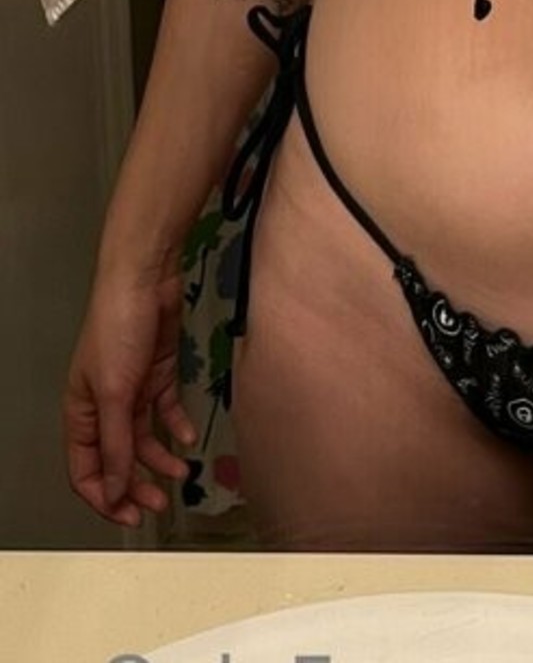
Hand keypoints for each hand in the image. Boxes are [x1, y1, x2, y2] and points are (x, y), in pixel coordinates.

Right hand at [63, 258, 196, 527]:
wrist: (146, 279)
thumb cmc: (118, 328)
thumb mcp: (114, 394)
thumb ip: (116, 444)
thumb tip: (116, 490)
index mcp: (80, 412)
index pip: (85, 469)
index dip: (104, 497)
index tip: (129, 518)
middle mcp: (104, 405)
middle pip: (116, 459)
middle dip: (134, 485)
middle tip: (159, 505)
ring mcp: (132, 390)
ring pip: (143, 439)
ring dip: (158, 460)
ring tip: (179, 475)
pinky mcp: (157, 374)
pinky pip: (165, 411)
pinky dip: (175, 427)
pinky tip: (187, 439)